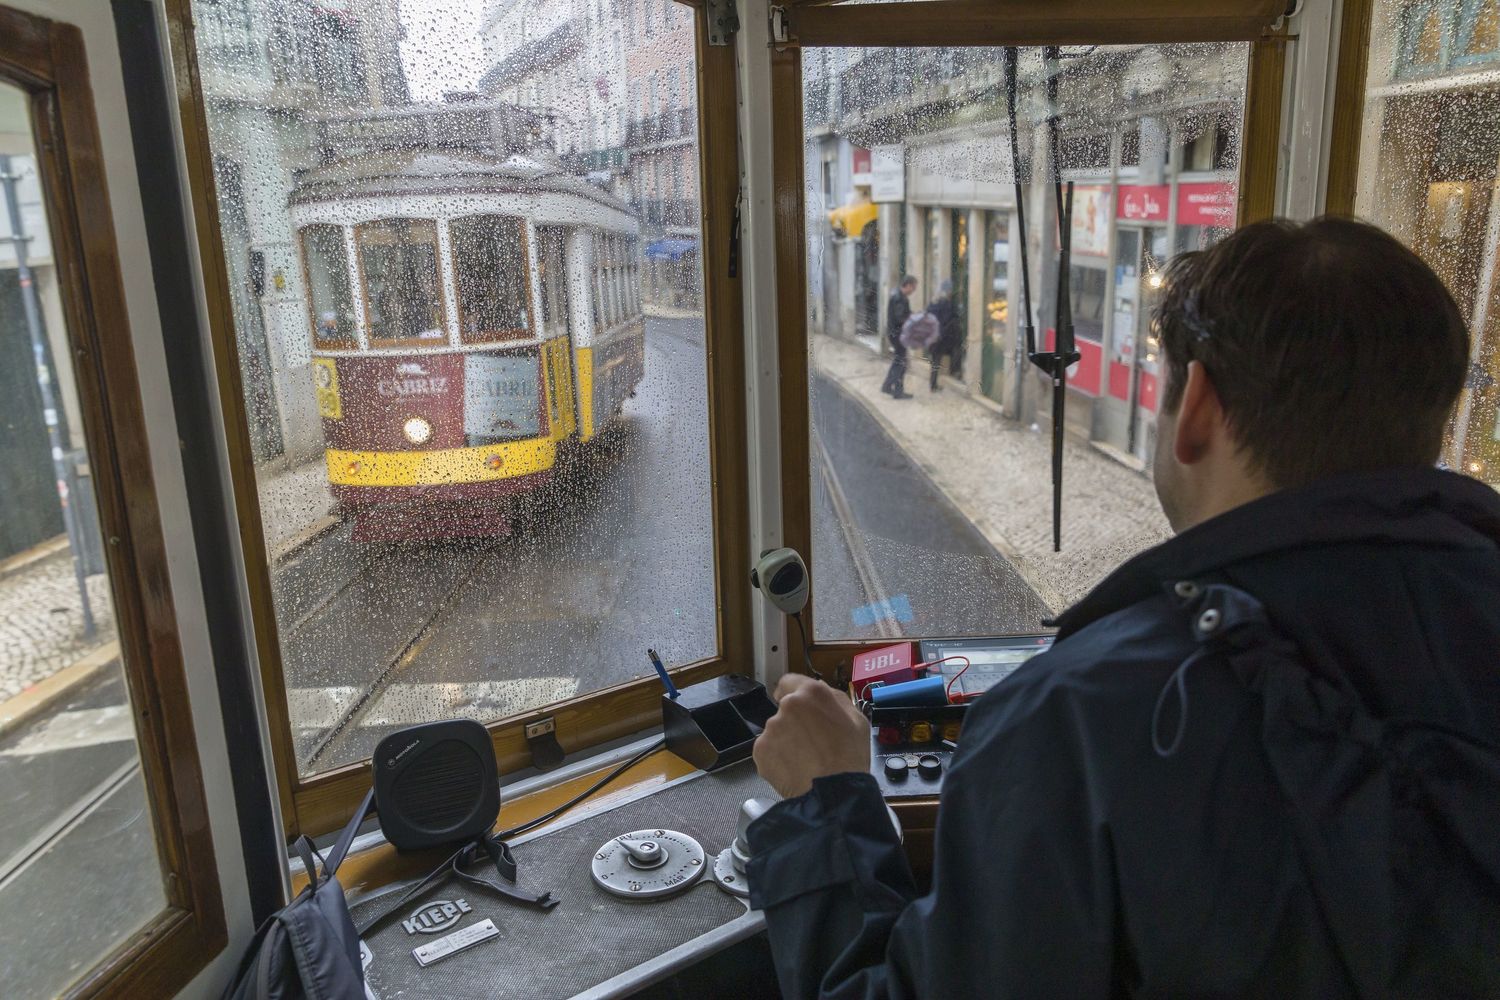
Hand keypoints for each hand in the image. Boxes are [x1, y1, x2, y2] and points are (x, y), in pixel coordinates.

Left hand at [752, 674, 870, 798]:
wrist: (834, 793)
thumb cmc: (850, 758)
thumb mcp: (857, 719)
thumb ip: (834, 700)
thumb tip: (820, 694)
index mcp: (812, 693)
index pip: (790, 681)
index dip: (793, 692)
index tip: (797, 705)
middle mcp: (787, 706)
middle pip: (785, 709)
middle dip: (795, 722)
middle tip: (812, 741)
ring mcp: (771, 728)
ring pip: (776, 731)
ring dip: (786, 740)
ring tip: (806, 760)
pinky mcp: (761, 750)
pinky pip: (768, 750)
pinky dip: (778, 758)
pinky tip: (795, 768)